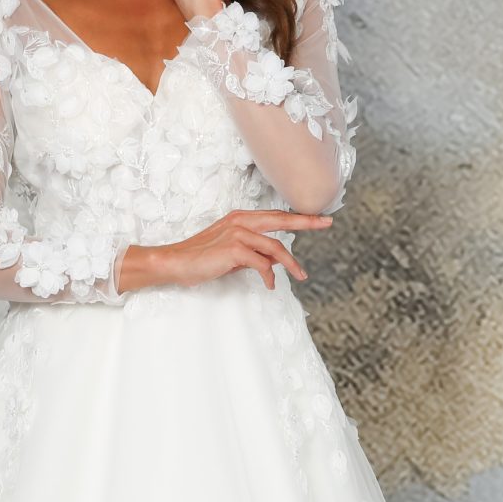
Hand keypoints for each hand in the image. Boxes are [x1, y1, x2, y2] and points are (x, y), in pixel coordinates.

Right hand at [119, 209, 333, 293]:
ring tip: (301, 276)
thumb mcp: (232, 254)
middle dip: (306, 222)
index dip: (298, 217)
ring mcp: (237, 233)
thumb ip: (254, 252)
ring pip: (275, 247)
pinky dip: (269, 275)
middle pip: (281, 220)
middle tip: (327, 223)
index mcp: (241, 218)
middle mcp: (241, 221)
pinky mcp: (234, 249)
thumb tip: (276, 261)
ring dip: (290, 263)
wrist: (176, 262)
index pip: (275, 216)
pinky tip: (270, 285)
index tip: (318, 218)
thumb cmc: (201, 259)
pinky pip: (262, 263)